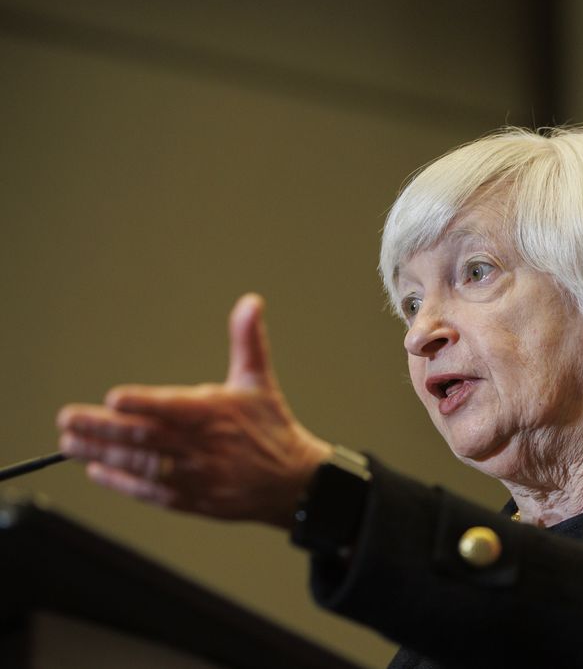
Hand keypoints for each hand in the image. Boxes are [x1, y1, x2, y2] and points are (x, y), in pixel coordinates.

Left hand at [57, 294, 332, 528]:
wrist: (294, 481)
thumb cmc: (271, 427)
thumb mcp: (259, 381)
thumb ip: (247, 341)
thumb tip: (251, 303)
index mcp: (215, 414)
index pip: (172, 407)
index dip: (142, 403)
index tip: (113, 398)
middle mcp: (202, 446)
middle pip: (144, 437)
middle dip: (102, 428)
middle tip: (68, 420)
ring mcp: (195, 475)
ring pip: (140, 464)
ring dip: (102, 454)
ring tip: (71, 444)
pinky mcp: (192, 499)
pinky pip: (150, 491)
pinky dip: (121, 482)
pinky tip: (97, 471)